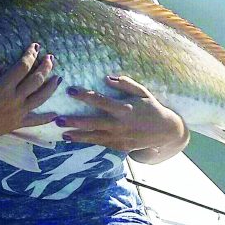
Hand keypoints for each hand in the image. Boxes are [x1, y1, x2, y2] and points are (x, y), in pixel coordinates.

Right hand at [0, 43, 60, 142]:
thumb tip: (2, 64)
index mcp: (4, 86)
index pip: (23, 66)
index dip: (31, 55)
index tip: (35, 47)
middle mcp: (15, 98)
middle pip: (36, 79)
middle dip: (45, 66)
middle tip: (51, 58)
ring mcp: (19, 111)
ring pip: (41, 97)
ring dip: (51, 86)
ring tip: (58, 78)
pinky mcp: (19, 123)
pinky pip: (36, 120)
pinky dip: (46, 118)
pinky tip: (55, 114)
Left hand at [55, 75, 188, 162]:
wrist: (166, 131)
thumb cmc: (151, 107)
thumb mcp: (142, 92)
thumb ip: (125, 84)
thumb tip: (107, 77)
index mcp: (124, 108)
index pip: (100, 101)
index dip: (84, 95)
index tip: (70, 90)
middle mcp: (120, 124)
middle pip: (93, 123)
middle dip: (75, 121)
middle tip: (58, 120)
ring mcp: (119, 137)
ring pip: (94, 137)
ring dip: (77, 135)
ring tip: (62, 133)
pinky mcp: (120, 146)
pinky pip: (100, 144)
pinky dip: (86, 142)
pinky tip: (73, 140)